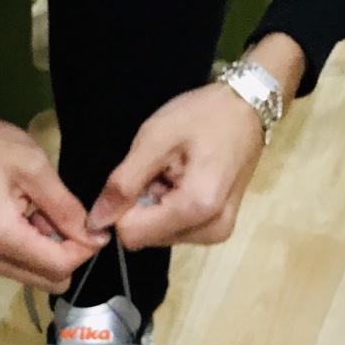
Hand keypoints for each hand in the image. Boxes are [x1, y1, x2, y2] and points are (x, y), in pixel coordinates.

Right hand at [0, 67, 101, 292]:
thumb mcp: (34, 167)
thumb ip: (65, 206)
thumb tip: (94, 236)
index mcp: (1, 237)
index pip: (59, 266)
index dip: (84, 249)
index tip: (94, 224)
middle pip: (50, 280)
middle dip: (68, 253)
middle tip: (64, 216)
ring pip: (37, 276)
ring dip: (50, 251)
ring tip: (41, 211)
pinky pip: (21, 267)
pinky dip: (34, 249)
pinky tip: (28, 217)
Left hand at [87, 33, 305, 248]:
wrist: (249, 107)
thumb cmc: (203, 115)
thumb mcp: (154, 139)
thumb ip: (122, 183)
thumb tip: (95, 223)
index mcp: (196, 208)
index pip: (131, 234)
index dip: (124, 207)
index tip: (142, 175)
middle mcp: (209, 231)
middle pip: (144, 237)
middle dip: (142, 206)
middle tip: (163, 170)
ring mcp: (216, 234)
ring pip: (156, 236)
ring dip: (155, 207)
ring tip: (175, 173)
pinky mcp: (217, 230)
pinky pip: (173, 230)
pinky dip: (169, 209)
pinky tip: (183, 182)